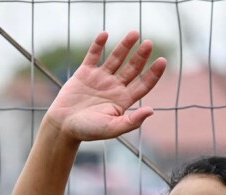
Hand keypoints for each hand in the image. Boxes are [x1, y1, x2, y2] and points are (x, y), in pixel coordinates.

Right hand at [45, 30, 165, 142]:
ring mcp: (99, 79)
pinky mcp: (84, 73)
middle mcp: (114, 88)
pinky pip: (93, 55)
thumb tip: (151, 111)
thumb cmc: (87, 131)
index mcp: (122, 101)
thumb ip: (131, 121)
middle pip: (132, 68)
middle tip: (149, 43)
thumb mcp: (111, 128)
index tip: (162, 61)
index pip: (143, 85)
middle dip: (141, 56)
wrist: (62, 126)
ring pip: (116, 58)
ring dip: (125, 46)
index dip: (153, 73)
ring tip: (134, 33)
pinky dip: (98, 44)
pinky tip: (105, 35)